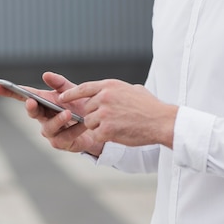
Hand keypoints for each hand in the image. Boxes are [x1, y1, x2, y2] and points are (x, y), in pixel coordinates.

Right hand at [0, 72, 104, 155]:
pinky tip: (83, 123)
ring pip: (48, 127)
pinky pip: (66, 137)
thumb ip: (60, 84)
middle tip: (31, 102)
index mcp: (43, 102)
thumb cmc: (80, 107)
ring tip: (67, 113)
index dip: (9, 92)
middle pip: (32, 112)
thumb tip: (45, 75)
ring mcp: (50, 132)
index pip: (24, 96)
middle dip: (30, 107)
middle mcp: (43, 117)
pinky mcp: (61, 143)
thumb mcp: (72, 92)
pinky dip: (75, 129)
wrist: (96, 124)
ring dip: (57, 120)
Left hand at [59, 79, 177, 147]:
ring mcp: (104, 113)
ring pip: (89, 123)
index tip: (61, 98)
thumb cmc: (150, 107)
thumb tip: (110, 92)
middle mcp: (104, 97)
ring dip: (99, 127)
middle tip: (110, 120)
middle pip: (86, 109)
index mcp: (109, 86)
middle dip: (94, 116)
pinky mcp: (107, 128)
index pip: (83, 88)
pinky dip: (104, 137)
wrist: (161, 121)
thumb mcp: (133, 90)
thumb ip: (116, 91)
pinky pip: (96, 135)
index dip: (71, 94)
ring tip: (116, 126)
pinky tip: (117, 134)